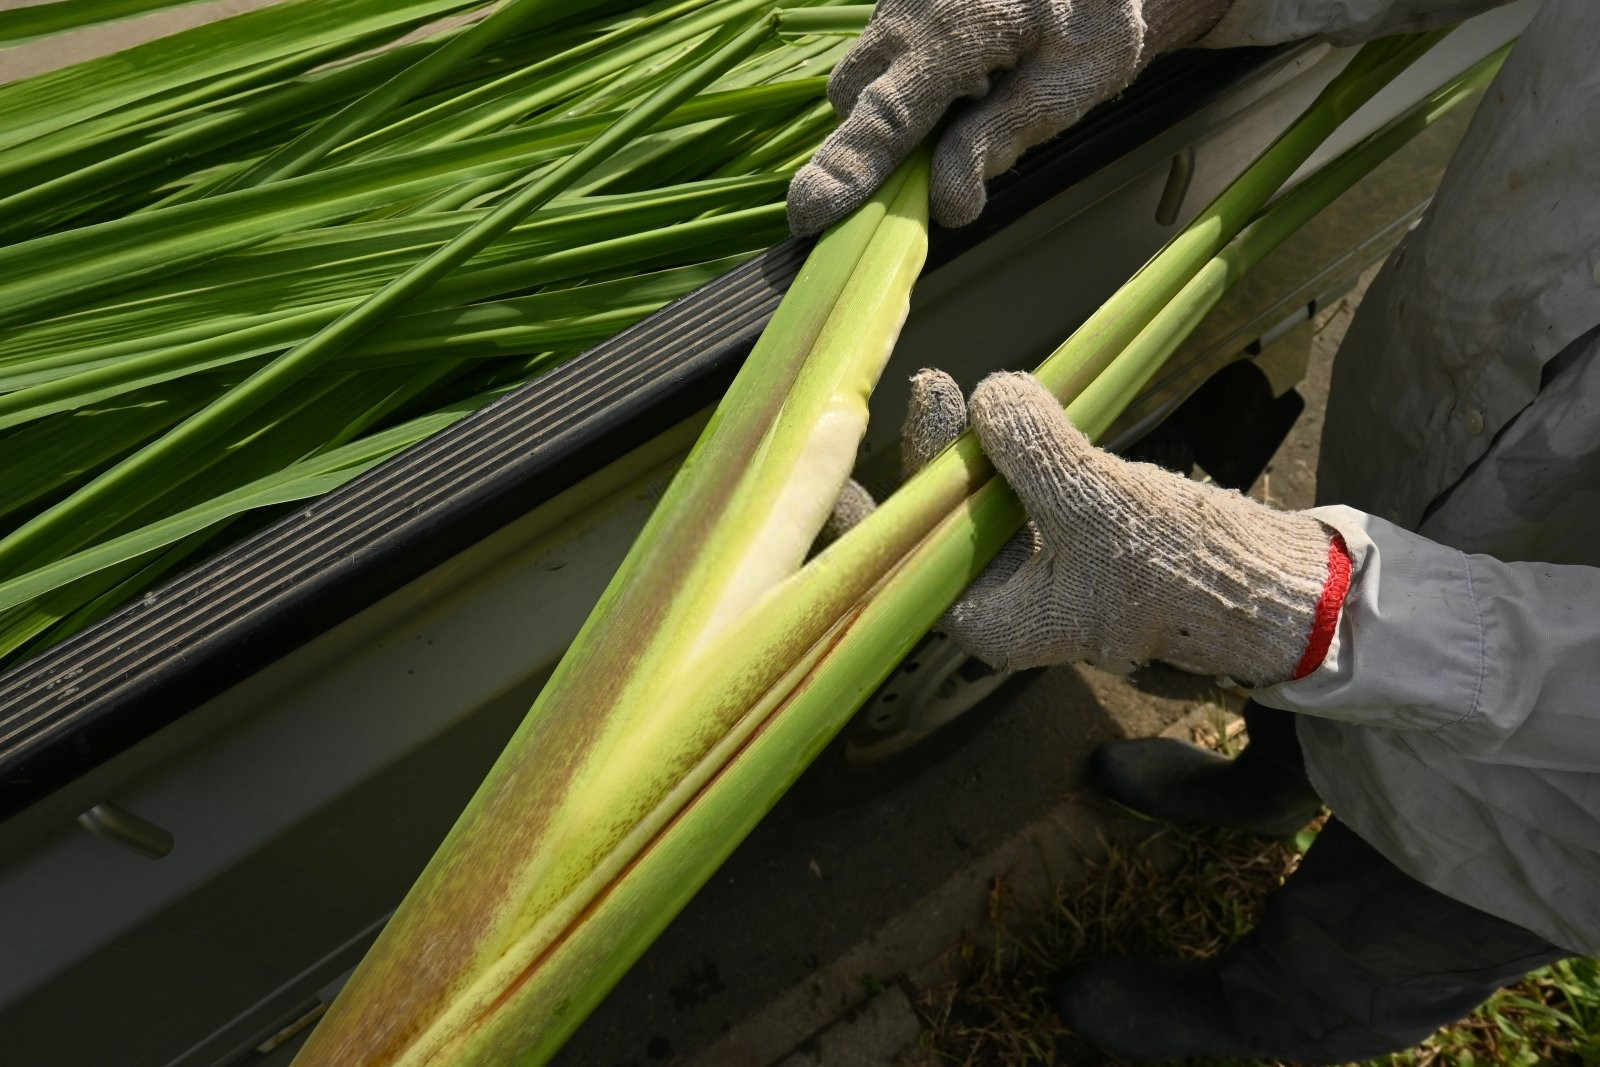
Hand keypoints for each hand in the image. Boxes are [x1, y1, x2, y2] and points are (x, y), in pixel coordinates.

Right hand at [787, 0, 1230, 233]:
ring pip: (866, 68)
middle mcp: (909, 8)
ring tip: (981, 80)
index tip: (808, 215)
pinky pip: (887, 43)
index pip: (886, 118)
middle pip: (854, 94)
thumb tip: (947, 206)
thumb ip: (1004, 137)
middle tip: (962, 121)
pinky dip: (915, 65)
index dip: (846, 171)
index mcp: (954, 33)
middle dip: (881, 130)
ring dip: (900, 95)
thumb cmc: (1096, 8)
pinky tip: (975, 55)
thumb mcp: (1073, 77)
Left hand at [833, 371, 1338, 686]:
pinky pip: (1014, 497)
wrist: (1262, 590)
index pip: (909, 557)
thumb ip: (1035, 453)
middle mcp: (1002, 605)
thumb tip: (987, 396)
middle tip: (933, 387)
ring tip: (962, 393)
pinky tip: (1008, 417)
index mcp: (993, 621)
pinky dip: (1009, 458)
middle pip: (938, 525)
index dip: (881, 500)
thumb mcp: (1101, 505)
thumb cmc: (1182, 572)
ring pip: (976, 505)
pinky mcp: (1062, 545)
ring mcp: (1032, 575)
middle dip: (932, 457)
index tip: (864, 448)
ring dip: (971, 451)